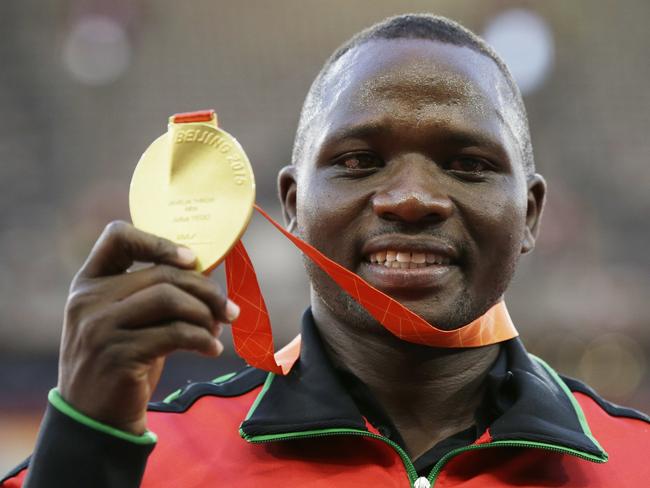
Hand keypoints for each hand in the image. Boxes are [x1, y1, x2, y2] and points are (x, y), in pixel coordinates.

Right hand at [57, 221, 238, 434]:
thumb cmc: (122, 361)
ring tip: (218, 330)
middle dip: (205, 290)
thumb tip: (206, 274)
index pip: (118, 236)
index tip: (191, 259)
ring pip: (170, 299)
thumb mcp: (127, 321)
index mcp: (89, 282)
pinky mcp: (119, 355)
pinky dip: (203, 339)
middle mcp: (89, 300)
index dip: (159, 241)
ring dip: (206, 314)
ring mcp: (100, 328)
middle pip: (162, 273)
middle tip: (228, 309)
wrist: (95, 419)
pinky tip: (212, 350)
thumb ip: (152, 293)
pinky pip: (176, 333)